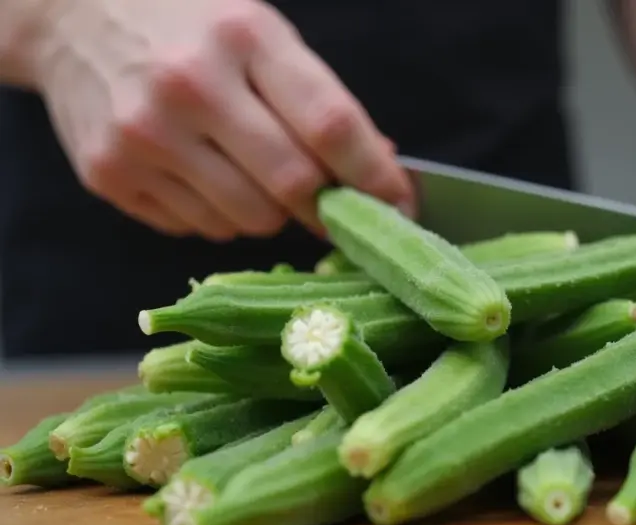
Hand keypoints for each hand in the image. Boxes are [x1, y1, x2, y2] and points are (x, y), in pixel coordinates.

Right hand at [30, 0, 413, 240]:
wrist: (72, 15)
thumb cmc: (188, 23)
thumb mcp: (261, 33)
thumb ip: (319, 99)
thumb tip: (380, 166)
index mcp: (243, 36)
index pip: (329, 125)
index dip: (373, 176)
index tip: (399, 202)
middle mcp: (190, 86)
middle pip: (293, 184)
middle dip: (327, 207)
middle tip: (333, 206)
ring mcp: (143, 135)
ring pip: (249, 220)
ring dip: (272, 213)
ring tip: (253, 173)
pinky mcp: (111, 174)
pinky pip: (199, 229)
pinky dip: (221, 215)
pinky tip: (204, 174)